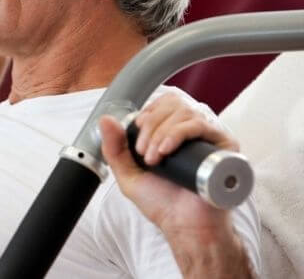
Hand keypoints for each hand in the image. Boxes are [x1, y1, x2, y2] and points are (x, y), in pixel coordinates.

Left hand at [99, 93, 252, 277]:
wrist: (184, 226)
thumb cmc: (161, 202)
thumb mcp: (128, 174)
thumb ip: (114, 148)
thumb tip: (105, 119)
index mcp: (174, 131)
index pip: (162, 104)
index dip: (146, 117)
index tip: (137, 145)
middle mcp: (194, 130)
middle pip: (172, 103)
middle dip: (150, 126)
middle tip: (144, 154)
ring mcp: (210, 137)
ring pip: (184, 112)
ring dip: (160, 133)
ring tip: (154, 159)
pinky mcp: (225, 146)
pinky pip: (201, 125)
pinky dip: (178, 133)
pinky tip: (166, 150)